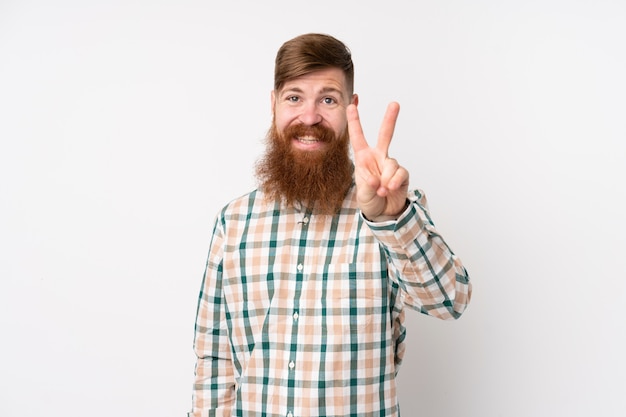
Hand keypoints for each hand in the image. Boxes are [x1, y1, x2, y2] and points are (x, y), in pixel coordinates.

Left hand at [347, 101, 409, 220]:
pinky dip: (394, 182)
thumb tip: (376, 179)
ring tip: (382, 191)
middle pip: (385, 135)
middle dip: (390, 119)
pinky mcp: (401, 173)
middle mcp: (378, 157)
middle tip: (395, 103)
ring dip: (386, 179)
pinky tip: (390, 189)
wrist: (384, 213)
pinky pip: (399, 174)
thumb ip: (368, 186)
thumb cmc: (370, 200)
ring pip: (391, 164)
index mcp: (364, 158)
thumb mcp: (362, 195)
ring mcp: (390, 164)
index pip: (358, 137)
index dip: (354, 122)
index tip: (351, 106)